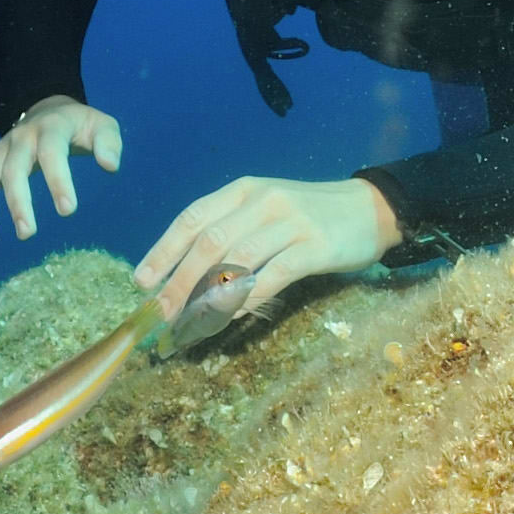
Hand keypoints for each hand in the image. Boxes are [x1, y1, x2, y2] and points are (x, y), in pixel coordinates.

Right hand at [0, 94, 124, 241]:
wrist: (49, 109)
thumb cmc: (80, 125)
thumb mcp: (102, 125)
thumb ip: (109, 143)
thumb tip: (110, 166)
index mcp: (51, 127)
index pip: (52, 153)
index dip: (59, 181)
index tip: (68, 211)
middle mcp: (21, 137)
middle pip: (13, 169)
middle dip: (18, 202)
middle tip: (27, 234)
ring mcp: (3, 149)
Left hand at [136, 175, 399, 321]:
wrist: (371, 207)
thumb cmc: (309, 215)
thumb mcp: (264, 210)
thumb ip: (230, 233)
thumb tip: (184, 278)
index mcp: (243, 190)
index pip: (192, 218)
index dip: (163, 251)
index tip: (142, 282)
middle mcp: (262, 201)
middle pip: (209, 242)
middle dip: (179, 281)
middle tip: (161, 314)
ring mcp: (290, 222)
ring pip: (237, 260)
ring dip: (207, 296)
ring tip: (189, 323)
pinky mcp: (315, 246)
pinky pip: (273, 275)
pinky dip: (248, 298)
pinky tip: (233, 316)